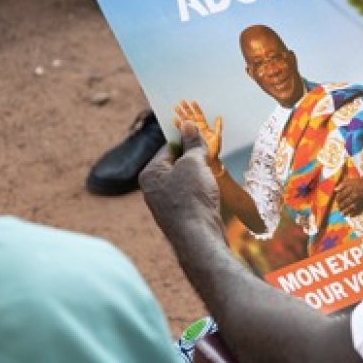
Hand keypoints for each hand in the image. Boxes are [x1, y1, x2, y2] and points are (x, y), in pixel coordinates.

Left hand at [139, 121, 223, 242]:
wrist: (198, 239)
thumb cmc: (191, 198)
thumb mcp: (194, 164)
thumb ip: (192, 144)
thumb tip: (187, 124)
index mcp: (150, 173)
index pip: (168, 147)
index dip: (187, 140)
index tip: (203, 135)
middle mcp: (153, 189)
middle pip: (176, 164)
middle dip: (195, 159)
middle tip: (211, 154)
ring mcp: (165, 205)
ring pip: (185, 180)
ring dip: (200, 175)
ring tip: (212, 174)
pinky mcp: (179, 217)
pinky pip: (190, 196)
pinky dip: (201, 191)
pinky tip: (211, 193)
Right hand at [174, 100, 222, 163]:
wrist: (208, 161)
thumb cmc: (214, 150)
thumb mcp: (217, 137)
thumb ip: (218, 127)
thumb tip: (219, 117)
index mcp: (204, 127)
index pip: (199, 115)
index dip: (196, 109)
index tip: (192, 102)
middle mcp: (197, 129)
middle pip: (190, 117)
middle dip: (186, 109)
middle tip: (181, 101)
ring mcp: (191, 133)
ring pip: (185, 122)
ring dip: (181, 115)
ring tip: (176, 108)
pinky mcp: (186, 139)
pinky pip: (181, 130)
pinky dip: (178, 125)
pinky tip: (174, 120)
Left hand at [336, 176, 362, 215]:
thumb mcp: (353, 180)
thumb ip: (343, 184)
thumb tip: (335, 190)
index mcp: (351, 189)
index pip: (340, 196)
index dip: (337, 199)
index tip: (337, 200)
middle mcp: (354, 196)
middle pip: (344, 203)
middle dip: (340, 206)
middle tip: (339, 208)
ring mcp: (359, 202)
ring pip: (348, 209)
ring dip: (344, 212)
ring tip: (342, 213)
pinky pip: (356, 212)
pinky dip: (352, 214)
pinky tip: (350, 215)